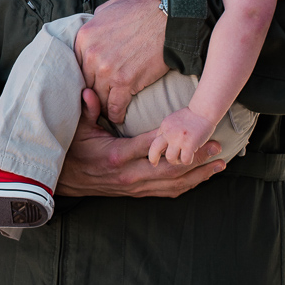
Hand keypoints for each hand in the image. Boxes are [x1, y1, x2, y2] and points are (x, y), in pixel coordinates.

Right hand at [56, 89, 223, 197]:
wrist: (64, 180)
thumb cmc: (71, 149)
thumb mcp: (75, 127)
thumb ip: (87, 109)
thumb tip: (89, 91)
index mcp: (116, 155)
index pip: (149, 146)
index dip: (171, 139)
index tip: (190, 129)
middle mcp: (129, 174)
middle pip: (169, 168)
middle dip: (196, 158)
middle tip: (217, 146)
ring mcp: (134, 186)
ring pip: (172, 184)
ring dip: (198, 175)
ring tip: (220, 163)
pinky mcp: (136, 193)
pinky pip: (166, 192)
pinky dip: (186, 186)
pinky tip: (202, 179)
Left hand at [75, 0, 169, 125]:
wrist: (168, 19)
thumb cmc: (143, 9)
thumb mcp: (112, 5)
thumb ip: (98, 17)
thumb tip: (95, 22)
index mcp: (85, 37)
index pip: (77, 65)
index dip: (86, 75)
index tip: (92, 81)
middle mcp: (91, 55)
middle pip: (86, 83)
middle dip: (93, 91)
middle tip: (100, 98)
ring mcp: (106, 70)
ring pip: (99, 97)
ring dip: (104, 105)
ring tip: (108, 110)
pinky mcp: (124, 82)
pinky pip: (115, 106)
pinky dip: (116, 114)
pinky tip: (118, 117)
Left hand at [148, 107, 217, 165]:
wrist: (203, 110)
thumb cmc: (193, 114)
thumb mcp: (175, 119)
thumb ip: (169, 129)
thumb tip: (165, 140)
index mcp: (165, 126)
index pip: (156, 140)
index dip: (158, 148)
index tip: (157, 154)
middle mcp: (169, 133)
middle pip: (154, 149)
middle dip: (152, 158)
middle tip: (154, 164)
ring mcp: (178, 139)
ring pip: (170, 158)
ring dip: (176, 161)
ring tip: (181, 158)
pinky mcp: (189, 144)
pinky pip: (185, 160)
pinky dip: (188, 161)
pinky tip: (192, 157)